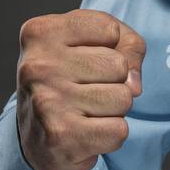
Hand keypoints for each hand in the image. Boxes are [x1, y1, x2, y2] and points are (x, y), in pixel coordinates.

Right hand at [15, 8, 145, 169]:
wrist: (35, 140)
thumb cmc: (70, 81)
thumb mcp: (95, 45)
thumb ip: (128, 45)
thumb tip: (134, 85)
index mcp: (41, 33)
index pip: (110, 30)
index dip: (111, 47)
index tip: (85, 59)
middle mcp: (37, 65)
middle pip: (119, 65)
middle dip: (115, 81)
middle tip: (85, 91)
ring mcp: (46, 102)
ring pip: (124, 98)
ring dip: (114, 109)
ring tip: (85, 111)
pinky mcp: (60, 137)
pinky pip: (119, 130)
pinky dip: (110, 135)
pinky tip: (85, 133)